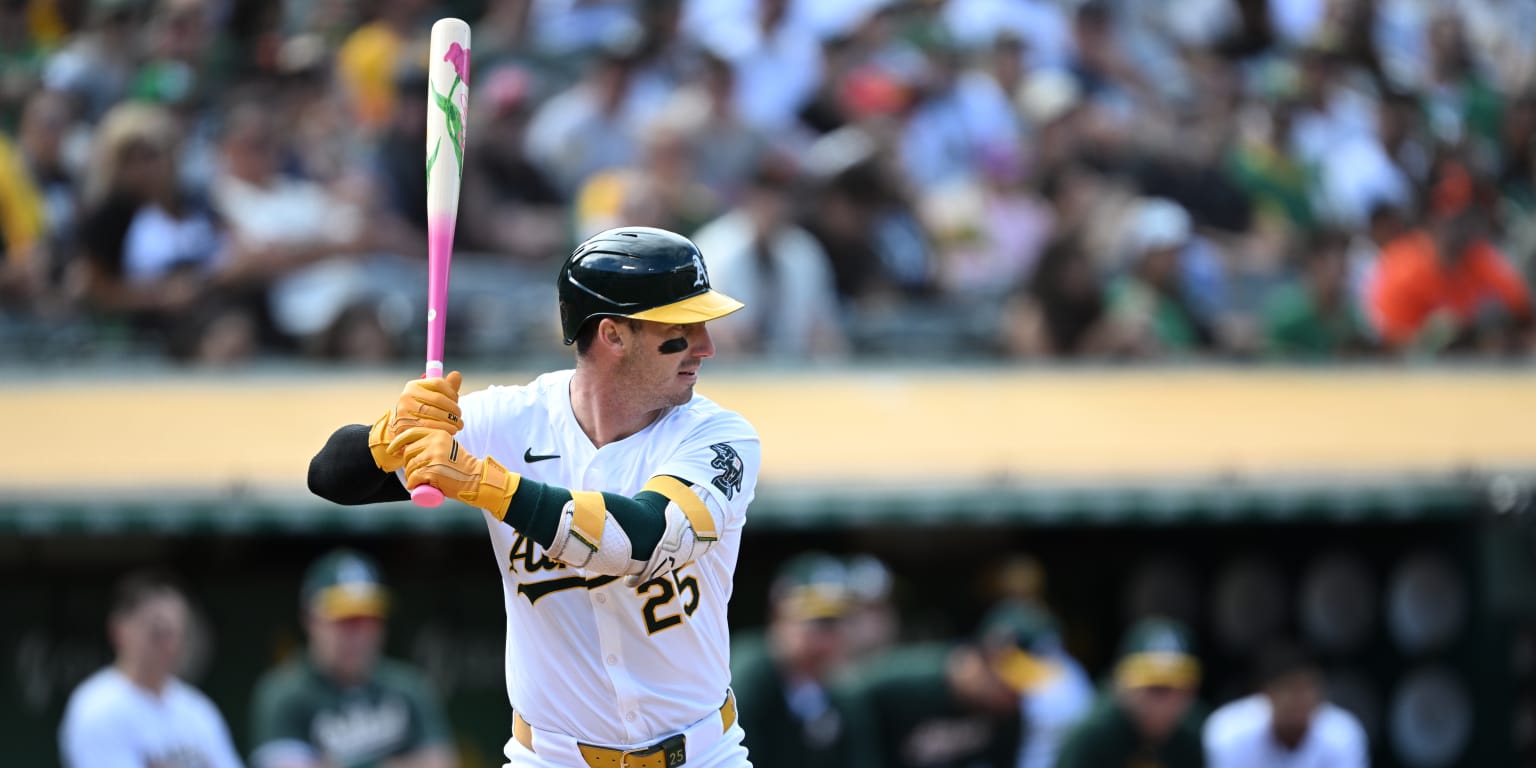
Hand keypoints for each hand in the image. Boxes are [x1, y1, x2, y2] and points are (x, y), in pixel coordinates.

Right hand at [368, 371, 462, 470]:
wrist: (404, 430)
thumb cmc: (423, 412)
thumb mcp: (433, 398)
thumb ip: (447, 387)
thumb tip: (457, 375)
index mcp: (413, 386)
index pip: (438, 383)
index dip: (452, 393)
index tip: (457, 402)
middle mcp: (406, 396)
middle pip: (438, 399)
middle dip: (454, 409)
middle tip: (460, 417)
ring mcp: (404, 411)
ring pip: (435, 413)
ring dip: (452, 420)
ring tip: (459, 425)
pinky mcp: (404, 426)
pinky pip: (429, 426)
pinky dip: (444, 429)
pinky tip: (451, 431)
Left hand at [392, 427, 516, 516]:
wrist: (476, 479)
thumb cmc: (462, 467)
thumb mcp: (448, 447)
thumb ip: (433, 444)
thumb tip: (408, 448)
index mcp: (439, 433)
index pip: (411, 433)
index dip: (398, 442)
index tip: (392, 450)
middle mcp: (435, 441)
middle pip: (408, 452)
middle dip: (407, 464)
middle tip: (414, 474)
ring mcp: (434, 455)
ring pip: (410, 466)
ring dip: (410, 476)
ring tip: (419, 481)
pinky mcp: (432, 470)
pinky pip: (413, 478)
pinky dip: (412, 484)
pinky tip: (417, 487)